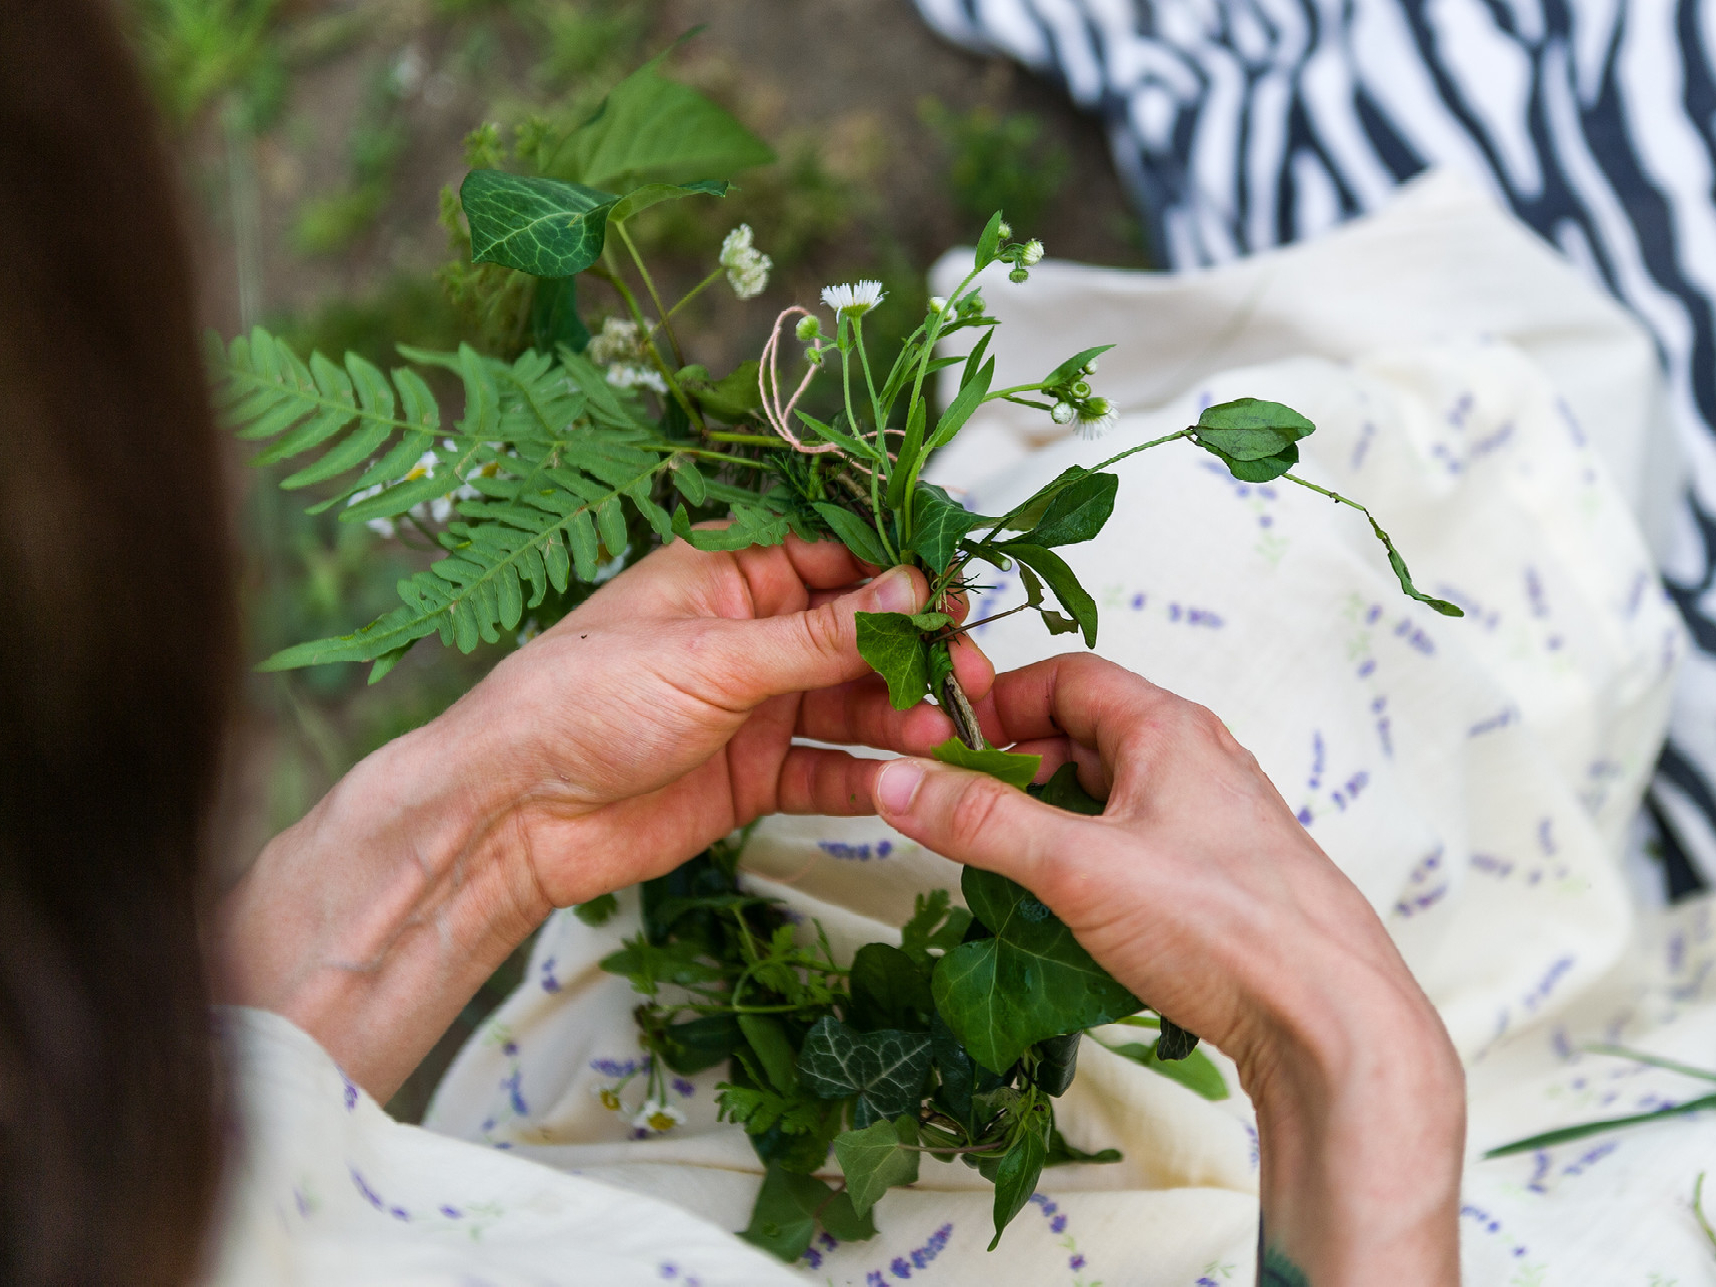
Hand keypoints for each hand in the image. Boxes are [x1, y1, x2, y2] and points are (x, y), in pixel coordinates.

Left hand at [214, 534, 990, 1095]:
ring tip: (946, 730)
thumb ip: (818, 633)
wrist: (511, 818)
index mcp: (723, 574)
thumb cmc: (577, 704)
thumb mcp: (710, 656)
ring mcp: (751, 707)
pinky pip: (826, 768)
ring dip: (899, 717)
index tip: (955, 596)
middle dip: (914, 655)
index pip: (833, 556)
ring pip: (849, 703)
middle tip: (968, 676)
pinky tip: (907, 777)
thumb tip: (910, 591)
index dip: (898, 575)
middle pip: (855, 635)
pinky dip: (868, 773)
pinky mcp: (752, 775)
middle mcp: (744, 636)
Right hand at [862, 654, 1463, 1286]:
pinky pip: (1139, 839)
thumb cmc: (1222, 927)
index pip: (1066, 677)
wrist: (1333, 1021)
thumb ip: (983, 823)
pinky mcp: (1225, 874)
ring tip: (1007, 864)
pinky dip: (1090, 855)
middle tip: (961, 813)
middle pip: (1086, 732)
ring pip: (1112, 791)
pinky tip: (1069, 905)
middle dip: (1016, 766)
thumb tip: (897, 782)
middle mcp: (1200, 759)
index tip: (943, 747)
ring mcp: (1217, 817)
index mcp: (1169, 729)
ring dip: (1051, 816)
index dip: (998, 703)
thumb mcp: (1078, 868)